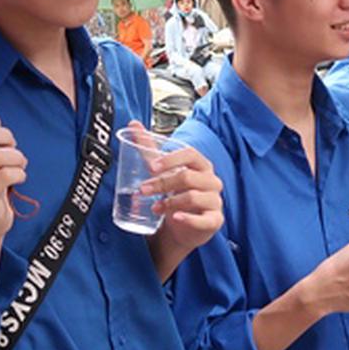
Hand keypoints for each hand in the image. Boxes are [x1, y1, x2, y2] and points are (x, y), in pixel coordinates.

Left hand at [139, 127, 224, 254]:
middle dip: (162, 183)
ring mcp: (215, 201)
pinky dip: (189, 219)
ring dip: (170, 202)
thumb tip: (133, 125)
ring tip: (154, 207)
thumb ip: (149, 148)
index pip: (190, 154)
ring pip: (193, 197)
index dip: (171, 159)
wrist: (184, 224)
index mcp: (201, 165)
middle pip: (187, 177)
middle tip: (143, 189)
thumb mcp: (163, 170)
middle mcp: (211, 181)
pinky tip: (175, 217)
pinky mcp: (215, 220)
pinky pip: (205, 219)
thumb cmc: (177, 192)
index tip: (151, 167)